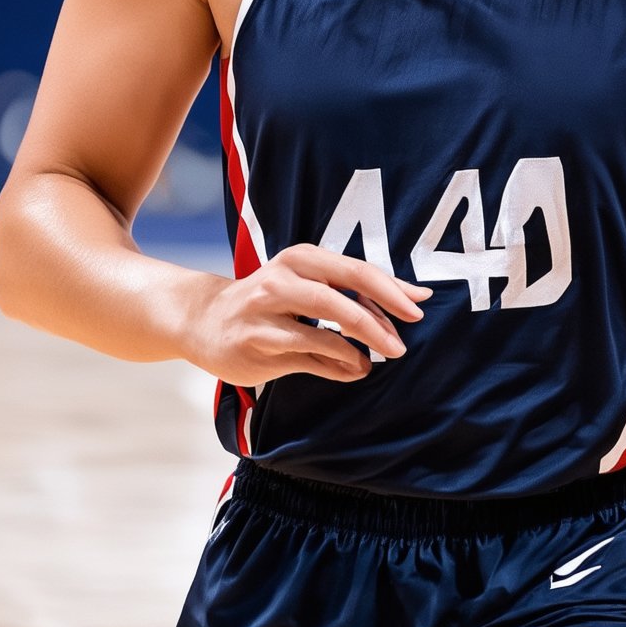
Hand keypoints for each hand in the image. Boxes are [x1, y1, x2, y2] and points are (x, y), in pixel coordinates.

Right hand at [184, 244, 431, 385]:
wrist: (204, 319)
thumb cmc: (271, 299)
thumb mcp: (310, 282)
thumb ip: (356, 290)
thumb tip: (415, 297)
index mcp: (301, 258)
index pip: (355, 270)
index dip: (391, 288)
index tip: (420, 305)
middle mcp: (281, 280)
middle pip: (339, 296)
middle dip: (378, 320)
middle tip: (403, 343)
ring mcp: (265, 312)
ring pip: (322, 329)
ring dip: (358, 347)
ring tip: (380, 358)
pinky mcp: (256, 345)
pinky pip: (307, 357)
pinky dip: (338, 365)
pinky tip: (355, 368)